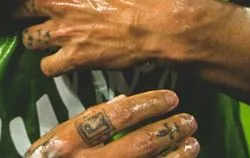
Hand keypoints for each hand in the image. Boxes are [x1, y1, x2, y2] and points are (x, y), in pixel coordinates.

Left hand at [14, 0, 196, 75]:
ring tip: (40, 35)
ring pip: (26, 38)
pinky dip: (50, 64)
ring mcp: (63, 31)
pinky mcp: (74, 58)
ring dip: (33, 37)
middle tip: (22, 9)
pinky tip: (57, 58)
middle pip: (16, 4)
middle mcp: (55, 0)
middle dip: (17, 7)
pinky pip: (46, 66)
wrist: (160, 20)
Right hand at [25, 90, 197, 156]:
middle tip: (189, 120)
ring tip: (192, 142)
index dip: (147, 104)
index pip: (116, 114)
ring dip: (176, 155)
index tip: (170, 98)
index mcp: (71, 140)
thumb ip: (85, 123)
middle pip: (138, 143)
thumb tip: (122, 103)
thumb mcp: (57, 141)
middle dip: (168, 129)